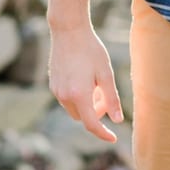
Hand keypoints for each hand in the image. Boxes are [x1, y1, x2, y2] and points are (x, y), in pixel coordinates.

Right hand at [48, 24, 122, 142]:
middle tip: (106, 95)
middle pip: (82, 117)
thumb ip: (112, 98)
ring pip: (74, 109)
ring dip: (87, 105)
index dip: (103, 133)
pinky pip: (67, 99)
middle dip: (96, 112)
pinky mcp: (52, 84)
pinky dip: (78, 97)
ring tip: (96, 85)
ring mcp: (56, 91)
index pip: (91, 124)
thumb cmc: (91, 50)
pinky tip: (86, 79)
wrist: (68, 31)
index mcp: (79, 95)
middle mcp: (64, 96)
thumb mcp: (106, 73)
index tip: (113, 138)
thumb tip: (117, 120)